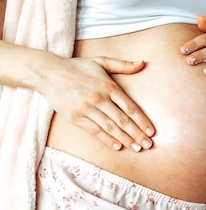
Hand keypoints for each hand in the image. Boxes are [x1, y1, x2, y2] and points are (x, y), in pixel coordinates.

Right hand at [38, 56, 154, 151]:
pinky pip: (95, 131)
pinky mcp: (76, 118)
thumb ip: (123, 65)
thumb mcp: (101, 61)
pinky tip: (118, 146)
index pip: (130, 108)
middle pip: (123, 121)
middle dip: (137, 134)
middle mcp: (99, 98)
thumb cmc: (77, 67)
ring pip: (110, 128)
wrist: (48, 73)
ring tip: (137, 148)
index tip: (152, 131)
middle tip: (148, 145)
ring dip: (125, 140)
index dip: (142, 121)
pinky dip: (107, 140)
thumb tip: (142, 63)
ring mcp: (87, 109)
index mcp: (109, 86)